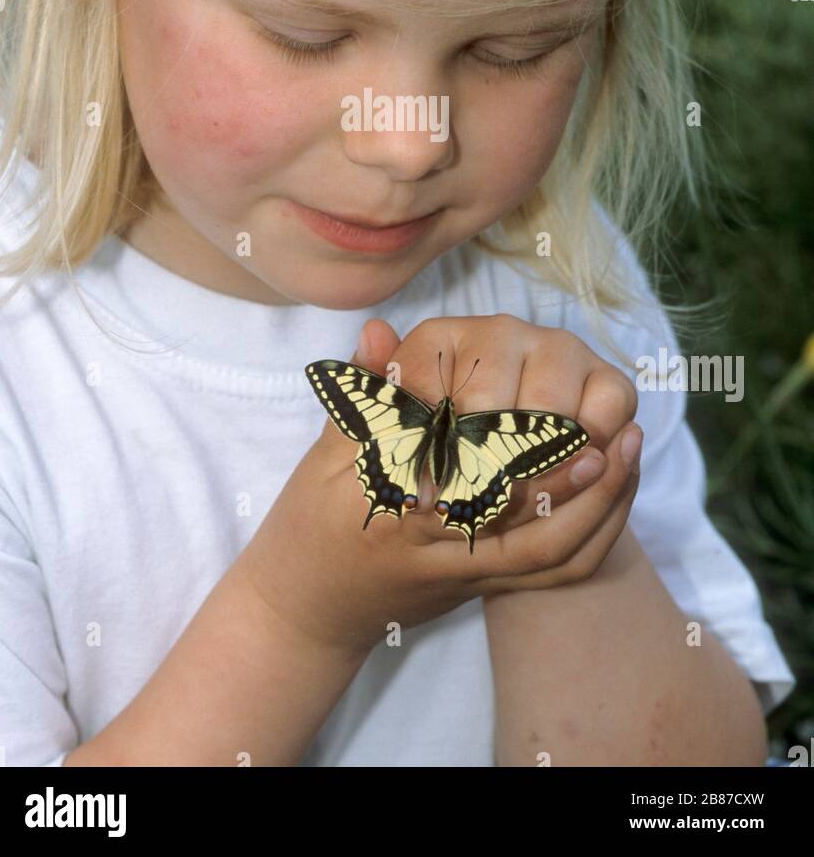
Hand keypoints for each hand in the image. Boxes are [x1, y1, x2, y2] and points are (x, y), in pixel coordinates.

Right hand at [243, 314, 641, 658]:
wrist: (312, 609)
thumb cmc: (314, 523)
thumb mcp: (324, 455)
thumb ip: (363, 396)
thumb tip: (377, 331)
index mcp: (394, 514)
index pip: (463, 485)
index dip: (513, 453)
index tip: (548, 416)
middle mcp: (442, 553)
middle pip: (521, 524)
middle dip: (570, 477)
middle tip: (609, 431)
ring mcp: (473, 574)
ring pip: (551, 553)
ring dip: (598, 503)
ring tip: (628, 448)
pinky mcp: (492, 583)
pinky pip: (557, 570)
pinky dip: (597, 528)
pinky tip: (617, 478)